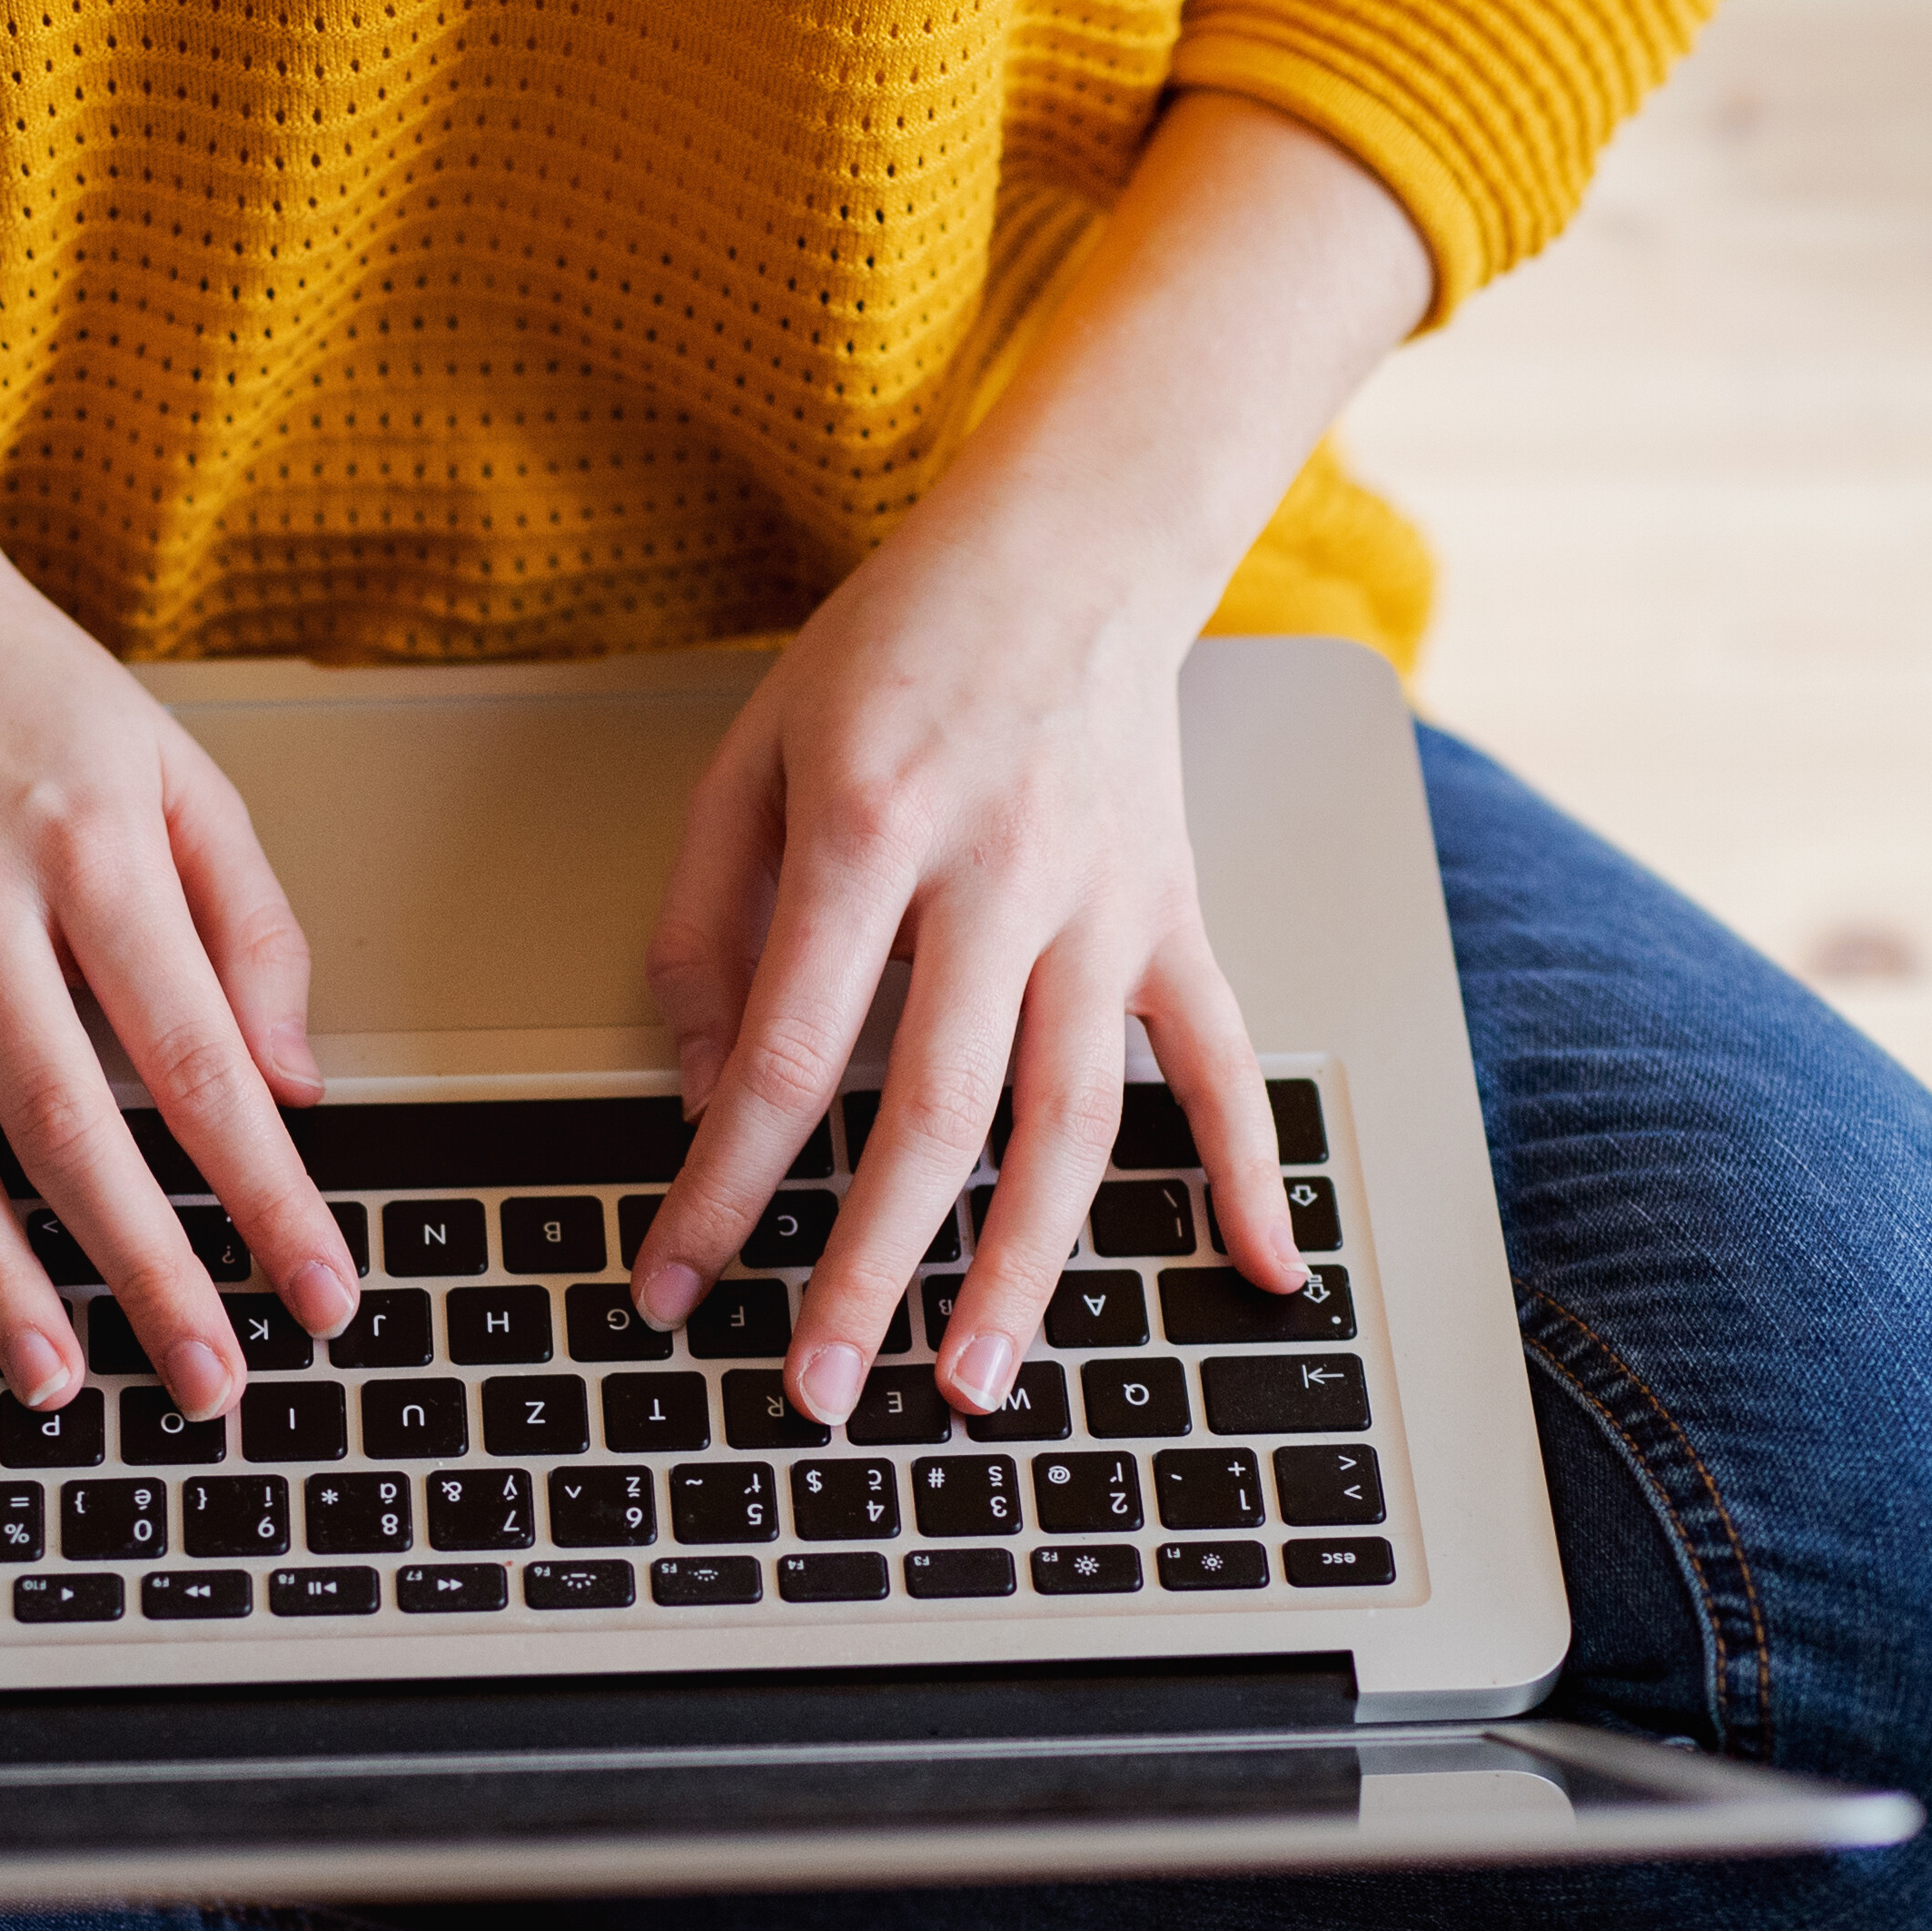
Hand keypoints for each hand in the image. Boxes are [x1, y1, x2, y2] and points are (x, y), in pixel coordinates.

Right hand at [0, 79, 348, 1421]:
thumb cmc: (31, 699)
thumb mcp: (185, 778)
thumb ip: (254, 930)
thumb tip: (295, 1085)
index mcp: (91, 855)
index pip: (197, 1063)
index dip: (263, 1192)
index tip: (315, 1288)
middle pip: (64, 1124)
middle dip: (144, 1267)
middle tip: (203, 1377)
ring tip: (52, 1375)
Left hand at [632, 537, 1305, 1425]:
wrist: (1072, 540)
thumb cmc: (901, 644)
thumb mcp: (750, 750)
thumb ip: (707, 920)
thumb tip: (705, 1091)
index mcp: (867, 827)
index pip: (785, 1052)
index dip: (722, 1185)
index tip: (674, 1280)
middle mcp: (997, 878)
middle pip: (934, 1115)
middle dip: (868, 1271)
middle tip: (818, 1388)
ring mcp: (1104, 906)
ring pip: (1073, 1119)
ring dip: (1025, 1265)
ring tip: (976, 1380)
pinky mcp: (1175, 915)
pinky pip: (1222, 1061)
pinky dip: (1249, 1172)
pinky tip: (1256, 1273)